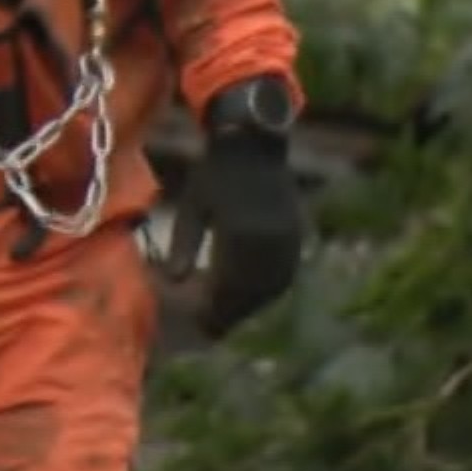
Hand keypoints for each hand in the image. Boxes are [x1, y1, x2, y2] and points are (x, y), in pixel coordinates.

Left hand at [164, 78, 306, 333]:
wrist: (253, 142)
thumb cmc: (214, 172)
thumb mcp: (193, 206)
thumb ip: (183, 244)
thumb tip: (174, 281)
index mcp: (241, 233)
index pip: (228, 285)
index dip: (212, 307)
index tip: (196, 323)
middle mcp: (270, 239)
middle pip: (251, 291)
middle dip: (230, 312)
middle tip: (209, 328)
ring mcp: (289, 237)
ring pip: (271, 287)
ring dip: (249, 304)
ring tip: (226, 315)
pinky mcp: (297, 233)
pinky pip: (284, 273)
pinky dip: (266, 289)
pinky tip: (248, 295)